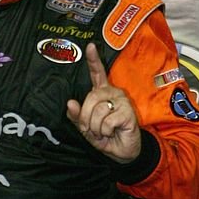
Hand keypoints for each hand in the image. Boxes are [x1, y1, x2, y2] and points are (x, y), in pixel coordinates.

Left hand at [66, 43, 141, 162]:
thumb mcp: (86, 128)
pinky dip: (105, 131)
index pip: (97, 74)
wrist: (121, 152)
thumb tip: (70, 103)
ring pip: (98, 110)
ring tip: (103, 131)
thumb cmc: (104, 136)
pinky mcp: (127, 112)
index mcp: (102, 93)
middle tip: (91, 129)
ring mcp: (122, 101)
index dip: (93, 60)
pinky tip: (112, 132)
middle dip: (85, 118)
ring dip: (96, 127)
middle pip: (91, 98)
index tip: (90, 46)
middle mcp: (113, 93)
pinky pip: (107, 120)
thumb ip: (77, 116)